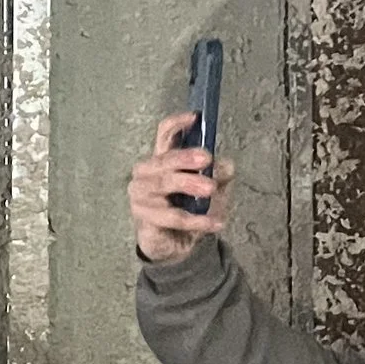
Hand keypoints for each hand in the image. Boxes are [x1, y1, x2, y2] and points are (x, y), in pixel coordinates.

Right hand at [130, 114, 230, 263]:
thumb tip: (223, 165)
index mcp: (162, 161)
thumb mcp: (214, 189)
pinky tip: (214, 222)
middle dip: (185, 158)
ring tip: (211, 190)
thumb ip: (220, 174)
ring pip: (164, 185)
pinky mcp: (144, 218)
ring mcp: (141, 196)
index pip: (164, 135)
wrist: (177, 246)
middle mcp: (146, 175)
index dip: (177, 124)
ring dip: (189, 185)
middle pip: (163, 159)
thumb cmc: (190, 211)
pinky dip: (196, 219)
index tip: (195, 118)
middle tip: (207, 160)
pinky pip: (172, 216)